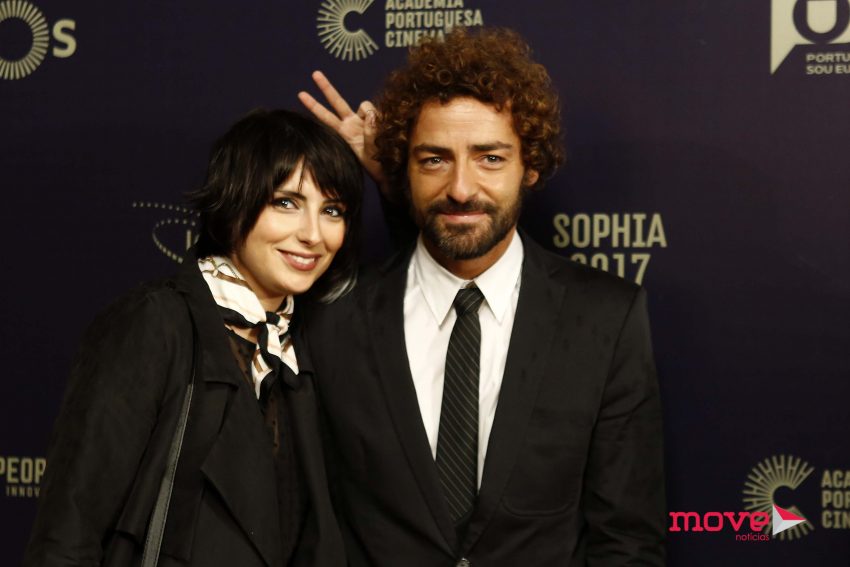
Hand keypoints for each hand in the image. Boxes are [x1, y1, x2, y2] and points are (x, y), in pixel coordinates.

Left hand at [298, 71, 384, 185]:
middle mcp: (351, 124)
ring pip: (364, 105)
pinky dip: (380, 119)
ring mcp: (364, 120)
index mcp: (344, 134)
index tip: (300, 94)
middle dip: (326, 87)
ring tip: (377, 136)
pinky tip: (384, 130)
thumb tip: (371, 114)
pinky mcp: (377, 118)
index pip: (326, 116)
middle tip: (314, 73)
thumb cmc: (375, 165)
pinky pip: (377, 111)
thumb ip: (368, 132)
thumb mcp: (366, 153)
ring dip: (370, 116)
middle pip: (337, 102)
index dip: (314, 105)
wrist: (389, 171)